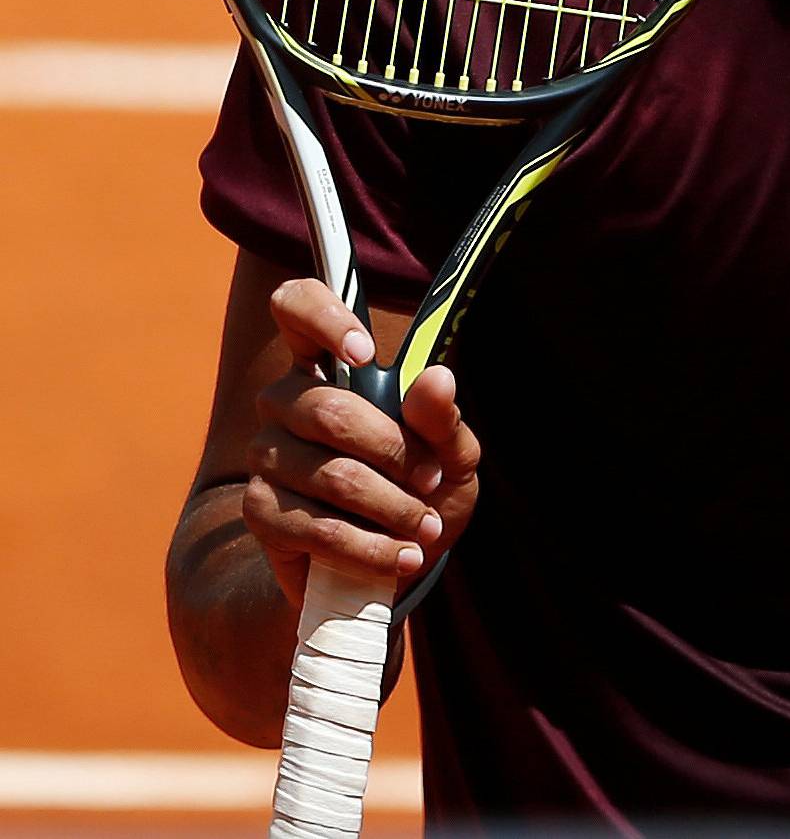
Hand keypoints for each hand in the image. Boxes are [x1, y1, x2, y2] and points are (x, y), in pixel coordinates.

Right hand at [243, 279, 480, 608]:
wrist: (395, 561)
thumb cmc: (424, 487)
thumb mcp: (453, 452)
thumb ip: (442, 417)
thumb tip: (436, 378)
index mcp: (329, 362)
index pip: (297, 306)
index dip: (324, 318)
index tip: (365, 352)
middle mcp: (285, 400)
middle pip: (330, 410)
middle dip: (396, 452)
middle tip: (433, 481)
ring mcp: (266, 455)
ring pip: (332, 475)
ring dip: (391, 507)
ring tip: (425, 528)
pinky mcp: (258, 511)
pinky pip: (315, 528)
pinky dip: (369, 547)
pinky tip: (401, 557)